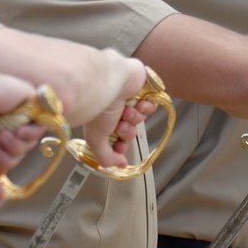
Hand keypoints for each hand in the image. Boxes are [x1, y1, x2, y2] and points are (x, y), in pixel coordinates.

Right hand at [0, 70, 41, 199]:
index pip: (7, 160)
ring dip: (18, 144)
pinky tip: (18, 130)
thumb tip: (0, 197)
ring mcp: (20, 117)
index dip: (3, 165)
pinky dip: (31, 133)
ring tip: (3, 134)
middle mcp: (6, 128)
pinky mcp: (32, 106)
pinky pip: (42, 127)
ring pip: (30, 143)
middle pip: (20, 154)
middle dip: (9, 156)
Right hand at [77, 54, 152, 168]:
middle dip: (126, 131)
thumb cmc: (99, 105)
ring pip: (140, 119)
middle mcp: (114, 111)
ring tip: (126, 110)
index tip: (119, 148)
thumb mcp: (96, 138)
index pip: (115, 140)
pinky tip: (137, 103)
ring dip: (134, 118)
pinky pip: (151, 106)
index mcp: (102, 120)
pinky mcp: (142, 90)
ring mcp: (128, 99)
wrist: (109, 82)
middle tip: (120, 124)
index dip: (119, 146)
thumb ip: (106, 156)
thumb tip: (120, 166)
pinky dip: (146, 107)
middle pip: (129, 130)